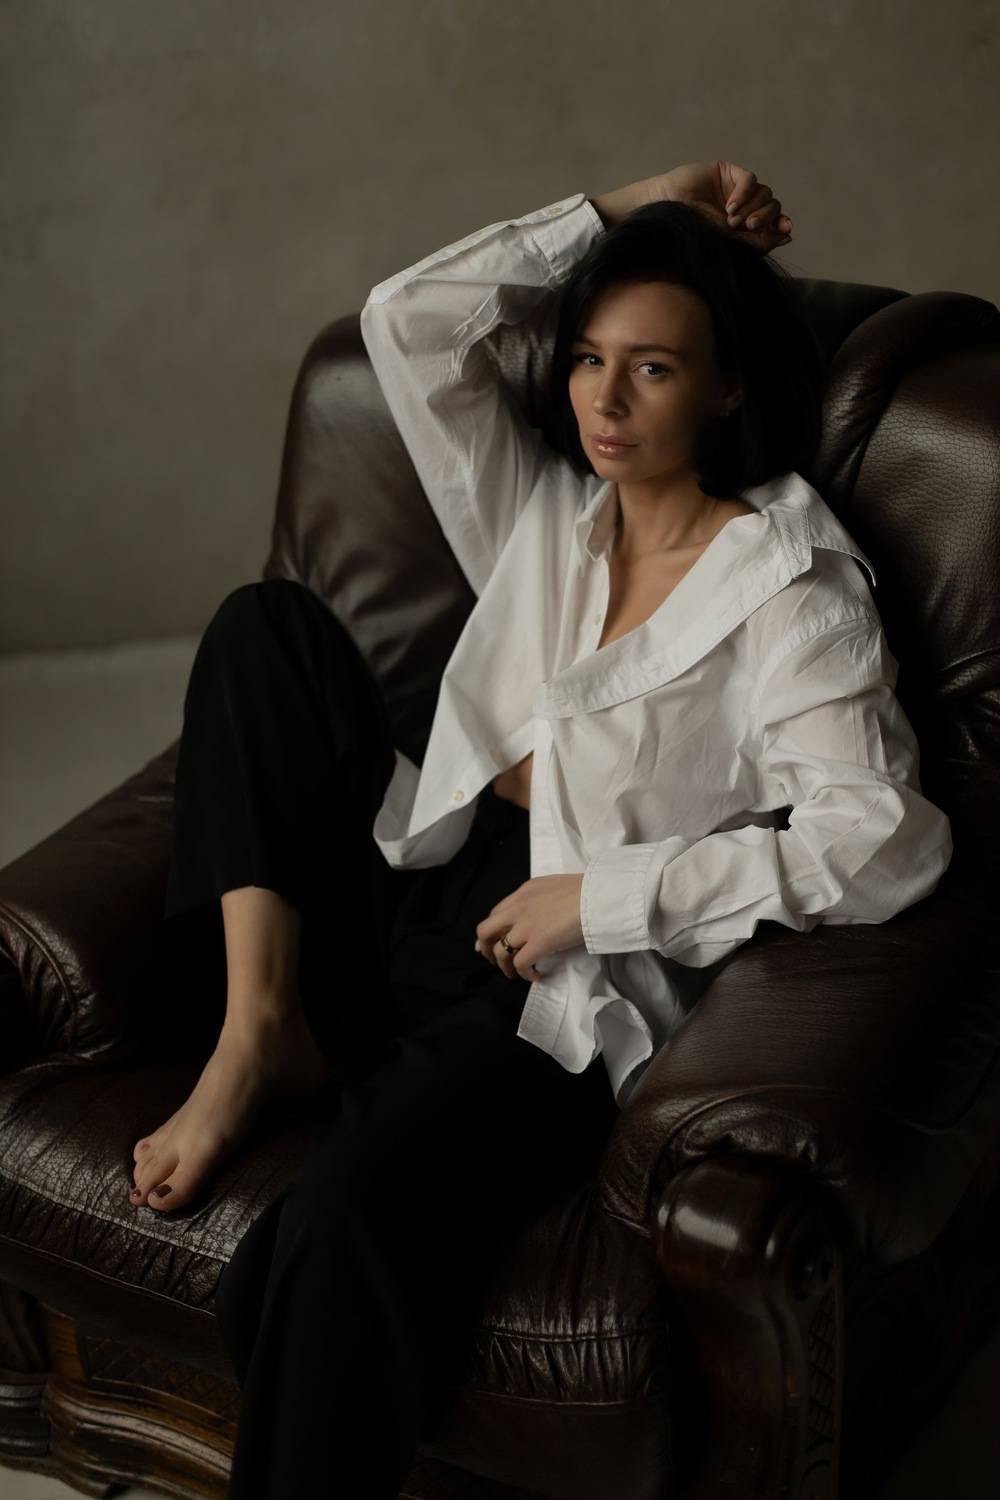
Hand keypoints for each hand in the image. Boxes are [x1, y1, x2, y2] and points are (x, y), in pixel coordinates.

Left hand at [474, 874, 585, 981]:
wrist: (598, 895)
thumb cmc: (586, 890)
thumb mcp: (555, 886)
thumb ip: (541, 898)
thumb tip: (540, 914)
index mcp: (524, 892)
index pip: (496, 913)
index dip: (492, 930)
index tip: (493, 942)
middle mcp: (519, 908)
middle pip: (485, 931)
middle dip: (486, 949)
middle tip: (496, 961)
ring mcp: (526, 925)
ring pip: (500, 951)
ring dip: (505, 967)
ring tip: (518, 974)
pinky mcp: (538, 943)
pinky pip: (520, 964)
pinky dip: (525, 973)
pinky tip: (536, 975)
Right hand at [658, 160, 792, 251]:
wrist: (667, 212)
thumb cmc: (693, 230)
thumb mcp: (728, 240)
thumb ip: (757, 240)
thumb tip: (788, 235)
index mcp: (746, 225)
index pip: (773, 222)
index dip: (781, 224)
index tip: (785, 229)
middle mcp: (746, 206)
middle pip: (772, 206)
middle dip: (765, 217)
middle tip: (748, 226)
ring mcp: (738, 188)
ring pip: (765, 192)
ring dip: (753, 207)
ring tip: (731, 220)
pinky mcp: (730, 172)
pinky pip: (750, 180)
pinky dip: (745, 193)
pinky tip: (730, 206)